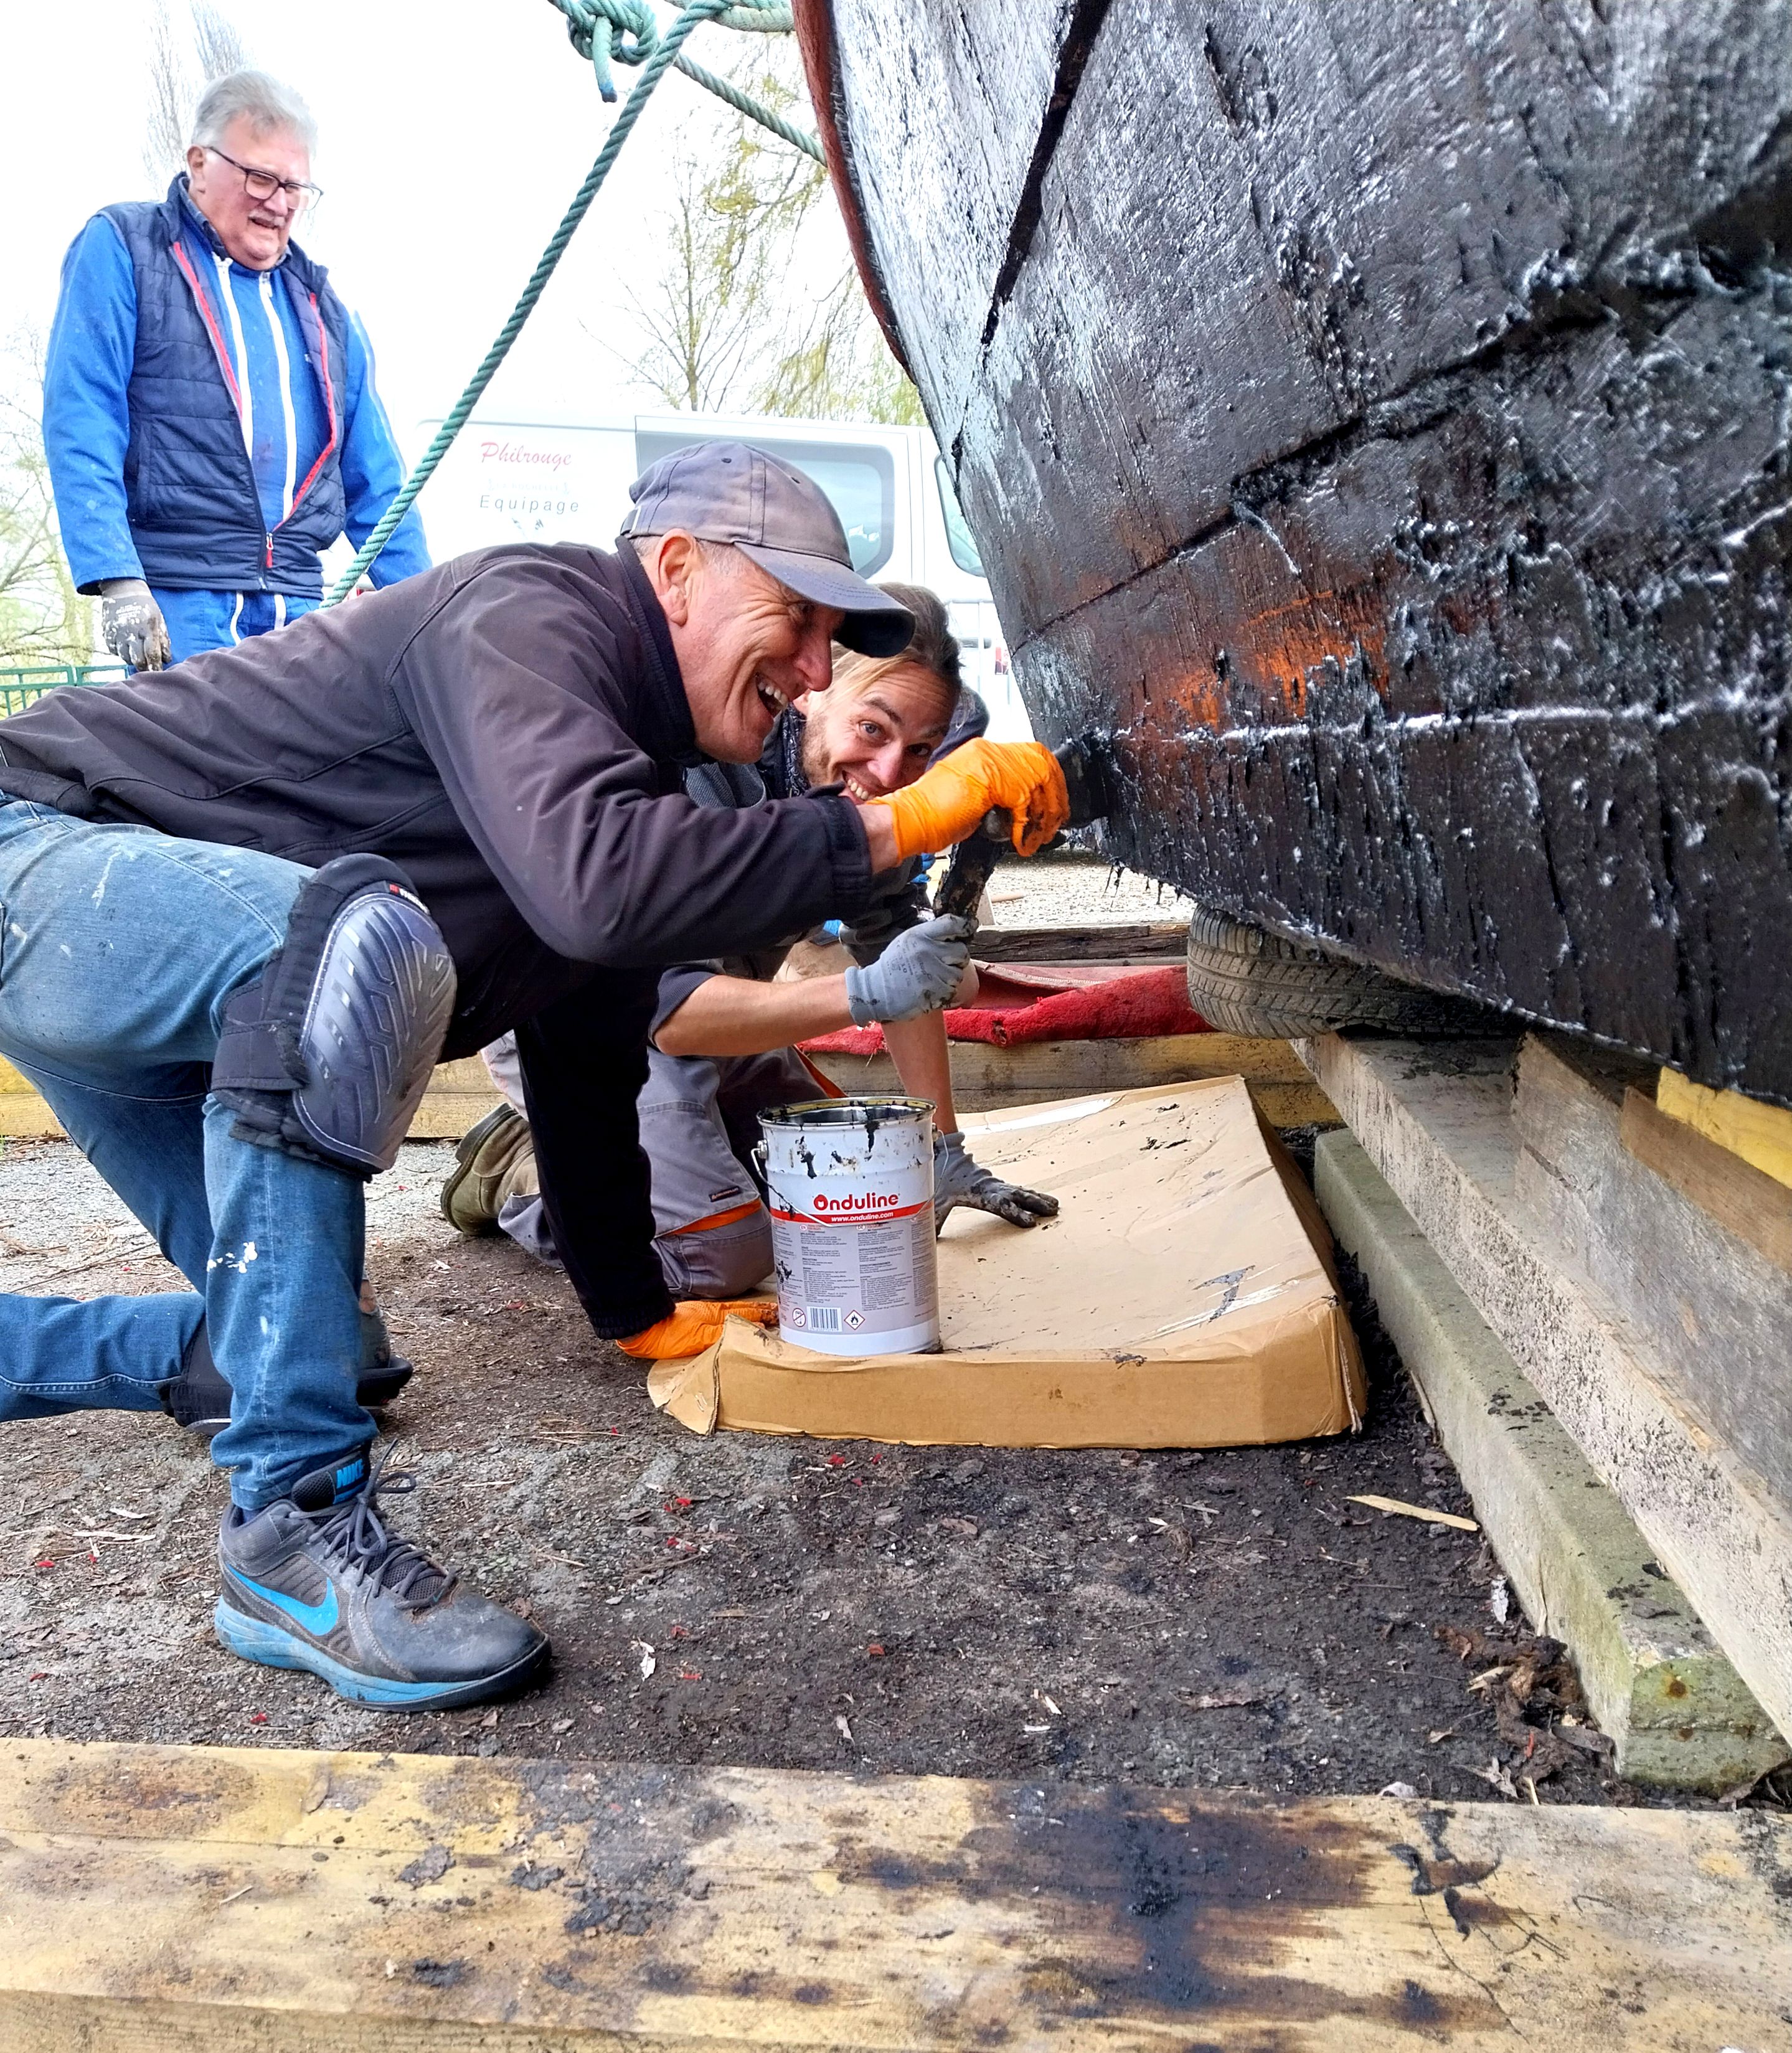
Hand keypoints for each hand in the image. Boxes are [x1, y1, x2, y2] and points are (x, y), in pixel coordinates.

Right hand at [98, 579, 170, 670]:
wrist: (122, 590)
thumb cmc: (145, 606)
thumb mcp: (159, 619)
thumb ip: (164, 640)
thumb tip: (167, 659)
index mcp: (147, 628)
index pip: (152, 653)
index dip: (155, 666)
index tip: (159, 674)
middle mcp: (131, 632)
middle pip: (138, 660)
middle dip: (145, 667)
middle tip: (149, 667)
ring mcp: (117, 634)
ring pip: (125, 658)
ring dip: (133, 659)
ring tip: (138, 652)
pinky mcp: (107, 634)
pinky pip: (115, 651)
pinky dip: (122, 652)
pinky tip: (127, 645)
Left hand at [617, 1297, 777, 1359]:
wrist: (642, 1330)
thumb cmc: (669, 1335)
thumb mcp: (699, 1338)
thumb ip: (724, 1334)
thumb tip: (751, 1329)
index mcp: (717, 1315)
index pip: (747, 1313)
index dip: (764, 1314)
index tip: (780, 1314)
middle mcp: (712, 1314)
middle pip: (742, 1311)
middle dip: (761, 1312)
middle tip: (778, 1313)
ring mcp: (703, 1317)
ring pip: (733, 1315)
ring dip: (749, 1315)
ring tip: (763, 1317)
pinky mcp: (695, 1323)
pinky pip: (722, 1320)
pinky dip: (735, 1320)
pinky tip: (735, 1323)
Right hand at [843, 914, 971, 1024]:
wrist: (877, 991)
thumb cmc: (894, 965)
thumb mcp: (907, 940)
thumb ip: (930, 934)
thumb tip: (957, 930)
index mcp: (920, 935)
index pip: (952, 923)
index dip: (965, 926)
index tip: (968, 928)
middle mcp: (927, 951)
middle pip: (961, 951)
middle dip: (957, 958)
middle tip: (944, 962)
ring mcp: (931, 972)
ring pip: (958, 973)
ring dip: (950, 977)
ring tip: (933, 978)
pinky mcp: (934, 991)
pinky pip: (951, 990)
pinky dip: (944, 992)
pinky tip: (930, 989)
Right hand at [865, 739, 1068, 859]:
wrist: (909, 820)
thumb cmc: (933, 815)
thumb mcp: (974, 798)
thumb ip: (999, 795)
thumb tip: (1025, 807)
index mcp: (983, 753)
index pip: (1031, 755)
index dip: (1050, 779)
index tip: (1057, 800)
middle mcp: (988, 752)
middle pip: (1041, 763)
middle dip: (1056, 795)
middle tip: (1059, 818)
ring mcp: (988, 763)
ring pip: (1037, 785)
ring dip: (1044, 816)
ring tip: (1040, 837)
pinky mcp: (989, 781)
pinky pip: (1023, 803)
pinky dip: (1027, 827)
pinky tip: (1022, 841)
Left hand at [933, 1130, 1059, 1229]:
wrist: (944, 1152)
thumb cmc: (940, 1178)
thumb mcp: (936, 1199)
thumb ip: (934, 1219)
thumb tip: (929, 1241)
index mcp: (980, 1192)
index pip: (1001, 1205)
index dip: (1015, 1213)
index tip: (1030, 1222)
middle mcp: (992, 1187)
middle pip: (1017, 1196)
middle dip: (1035, 1204)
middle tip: (1053, 1212)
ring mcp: (996, 1185)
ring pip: (1021, 1191)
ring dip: (1038, 1199)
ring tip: (1055, 1206)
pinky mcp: (997, 1184)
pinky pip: (1017, 1190)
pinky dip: (1031, 1194)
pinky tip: (1042, 1200)